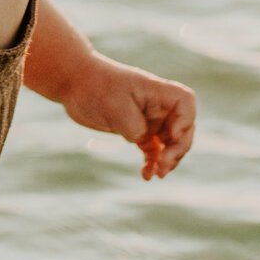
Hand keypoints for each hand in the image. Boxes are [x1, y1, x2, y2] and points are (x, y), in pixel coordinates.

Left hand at [61, 58, 196, 179]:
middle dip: (177, 149)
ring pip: (169, 143)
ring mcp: (148, 118)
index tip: (171, 136)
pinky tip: (146, 175)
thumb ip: (135, 128)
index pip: (186, 102)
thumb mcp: (116, 109)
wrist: (74, 83)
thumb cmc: (96, 87)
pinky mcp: (136, 130)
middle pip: (183, 127)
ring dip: (167, 159)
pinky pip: (153, 149)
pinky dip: (152, 162)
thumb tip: (147, 146)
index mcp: (156, 91)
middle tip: (163, 167)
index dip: (185, 121)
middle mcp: (157, 105)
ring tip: (157, 174)